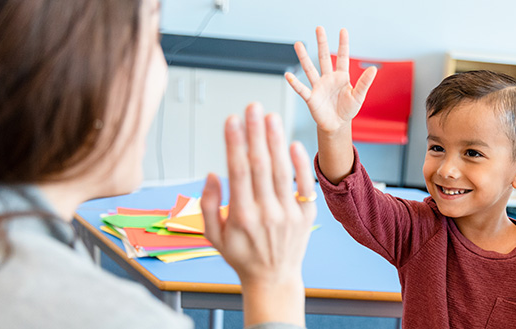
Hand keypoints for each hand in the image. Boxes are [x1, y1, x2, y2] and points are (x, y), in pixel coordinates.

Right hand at [200, 102, 314, 326]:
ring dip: (277, 142)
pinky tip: (293, 143)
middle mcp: (267, 214)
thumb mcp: (213, 235)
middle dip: (256, 134)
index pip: (238, 172)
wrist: (273, 278)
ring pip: (283, 171)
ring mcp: (289, 214)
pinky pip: (304, 185)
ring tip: (271, 117)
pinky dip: (300, 164)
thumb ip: (208, 204)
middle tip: (253, 107)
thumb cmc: (241, 255)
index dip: (235, 144)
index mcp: (242, 217)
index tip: (231, 120)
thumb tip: (212, 174)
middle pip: (261, 166)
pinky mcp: (306, 215)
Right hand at [285, 26, 376, 133]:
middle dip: (322, 43)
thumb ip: (364, 82)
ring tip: (298, 44)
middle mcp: (328, 78)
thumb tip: (374, 69)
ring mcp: (318, 87)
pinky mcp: (311, 98)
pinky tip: (289, 75)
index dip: (343, 44)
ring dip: (304, 57)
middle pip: (324, 57)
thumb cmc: (347, 109)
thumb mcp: (358, 96)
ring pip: (310, 69)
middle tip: (319, 28)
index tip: (343, 30)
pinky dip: (295, 83)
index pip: (343, 57)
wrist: (337, 125)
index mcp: (341, 77)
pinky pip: (302, 89)